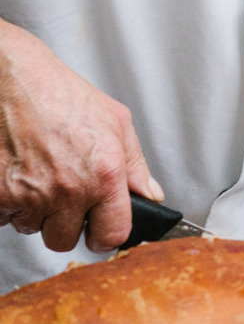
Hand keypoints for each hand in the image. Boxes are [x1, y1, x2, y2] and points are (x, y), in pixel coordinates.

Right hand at [0, 21, 161, 253]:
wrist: (14, 83)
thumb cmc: (62, 96)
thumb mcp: (116, 122)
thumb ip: (135, 165)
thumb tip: (150, 194)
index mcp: (104, 175)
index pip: (112, 235)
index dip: (106, 235)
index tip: (100, 230)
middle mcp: (67, 190)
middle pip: (64, 240)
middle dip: (64, 224)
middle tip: (63, 198)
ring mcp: (29, 195)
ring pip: (31, 227)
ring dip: (34, 211)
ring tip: (39, 176)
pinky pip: (4, 217)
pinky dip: (8, 203)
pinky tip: (18, 175)